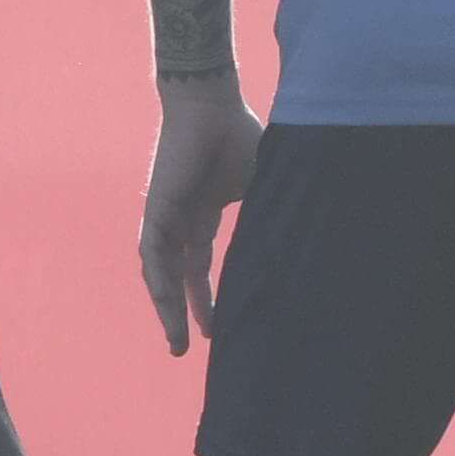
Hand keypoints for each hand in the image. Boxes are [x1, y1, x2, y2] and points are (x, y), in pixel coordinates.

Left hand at [141, 77, 263, 354]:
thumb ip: (267, 213)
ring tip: (177, 341)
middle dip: (182, 315)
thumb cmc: (238, 135)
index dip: (206, 299)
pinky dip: (159, 279)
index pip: (200, 267)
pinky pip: (152, 253)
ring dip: (167, 308)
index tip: (218, 329)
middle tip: (184, 350)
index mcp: (203, 215)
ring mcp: (165, 216)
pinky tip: (166, 303)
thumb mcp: (260, 186)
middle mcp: (180, 221)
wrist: (211, 106)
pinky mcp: (157, 208)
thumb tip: (302, 240)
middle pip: (177, 278)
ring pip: (160, 273)